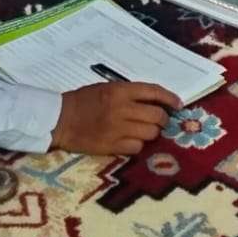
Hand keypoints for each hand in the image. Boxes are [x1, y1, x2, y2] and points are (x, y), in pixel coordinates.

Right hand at [51, 82, 178, 155]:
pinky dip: (137, 146)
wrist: (59, 119)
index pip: (153, 92)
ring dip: (150, 133)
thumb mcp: (106, 88)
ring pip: (150, 134)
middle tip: (159, 121)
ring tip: (143, 132)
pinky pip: (136, 148)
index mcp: (120, 91)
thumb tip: (154, 101)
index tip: (178, 104)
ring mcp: (117, 129)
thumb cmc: (82, 101)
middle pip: (157, 116)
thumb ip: (129, 94)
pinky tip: (130, 142)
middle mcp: (122, 109)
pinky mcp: (111, 146)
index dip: (169, 98)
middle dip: (162, 119)